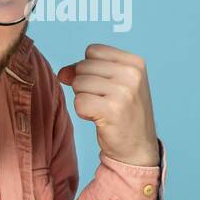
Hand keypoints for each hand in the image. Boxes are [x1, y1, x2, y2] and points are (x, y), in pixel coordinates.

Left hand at [57, 44, 158, 166]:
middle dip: (85, 85)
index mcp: (135, 62)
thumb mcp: (112, 85)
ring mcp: (124, 92)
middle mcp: (132, 74)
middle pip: (83, 66)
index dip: (88, 68)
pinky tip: (99, 118)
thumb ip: (86, 71)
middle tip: (104, 101)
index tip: (103, 86)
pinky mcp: (112, 110)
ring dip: (84, 99)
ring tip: (102, 110)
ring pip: (78, 83)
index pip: (93, 50)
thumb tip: (62, 73)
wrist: (138, 148)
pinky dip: (83, 112)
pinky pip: (79, 102)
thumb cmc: (123, 114)